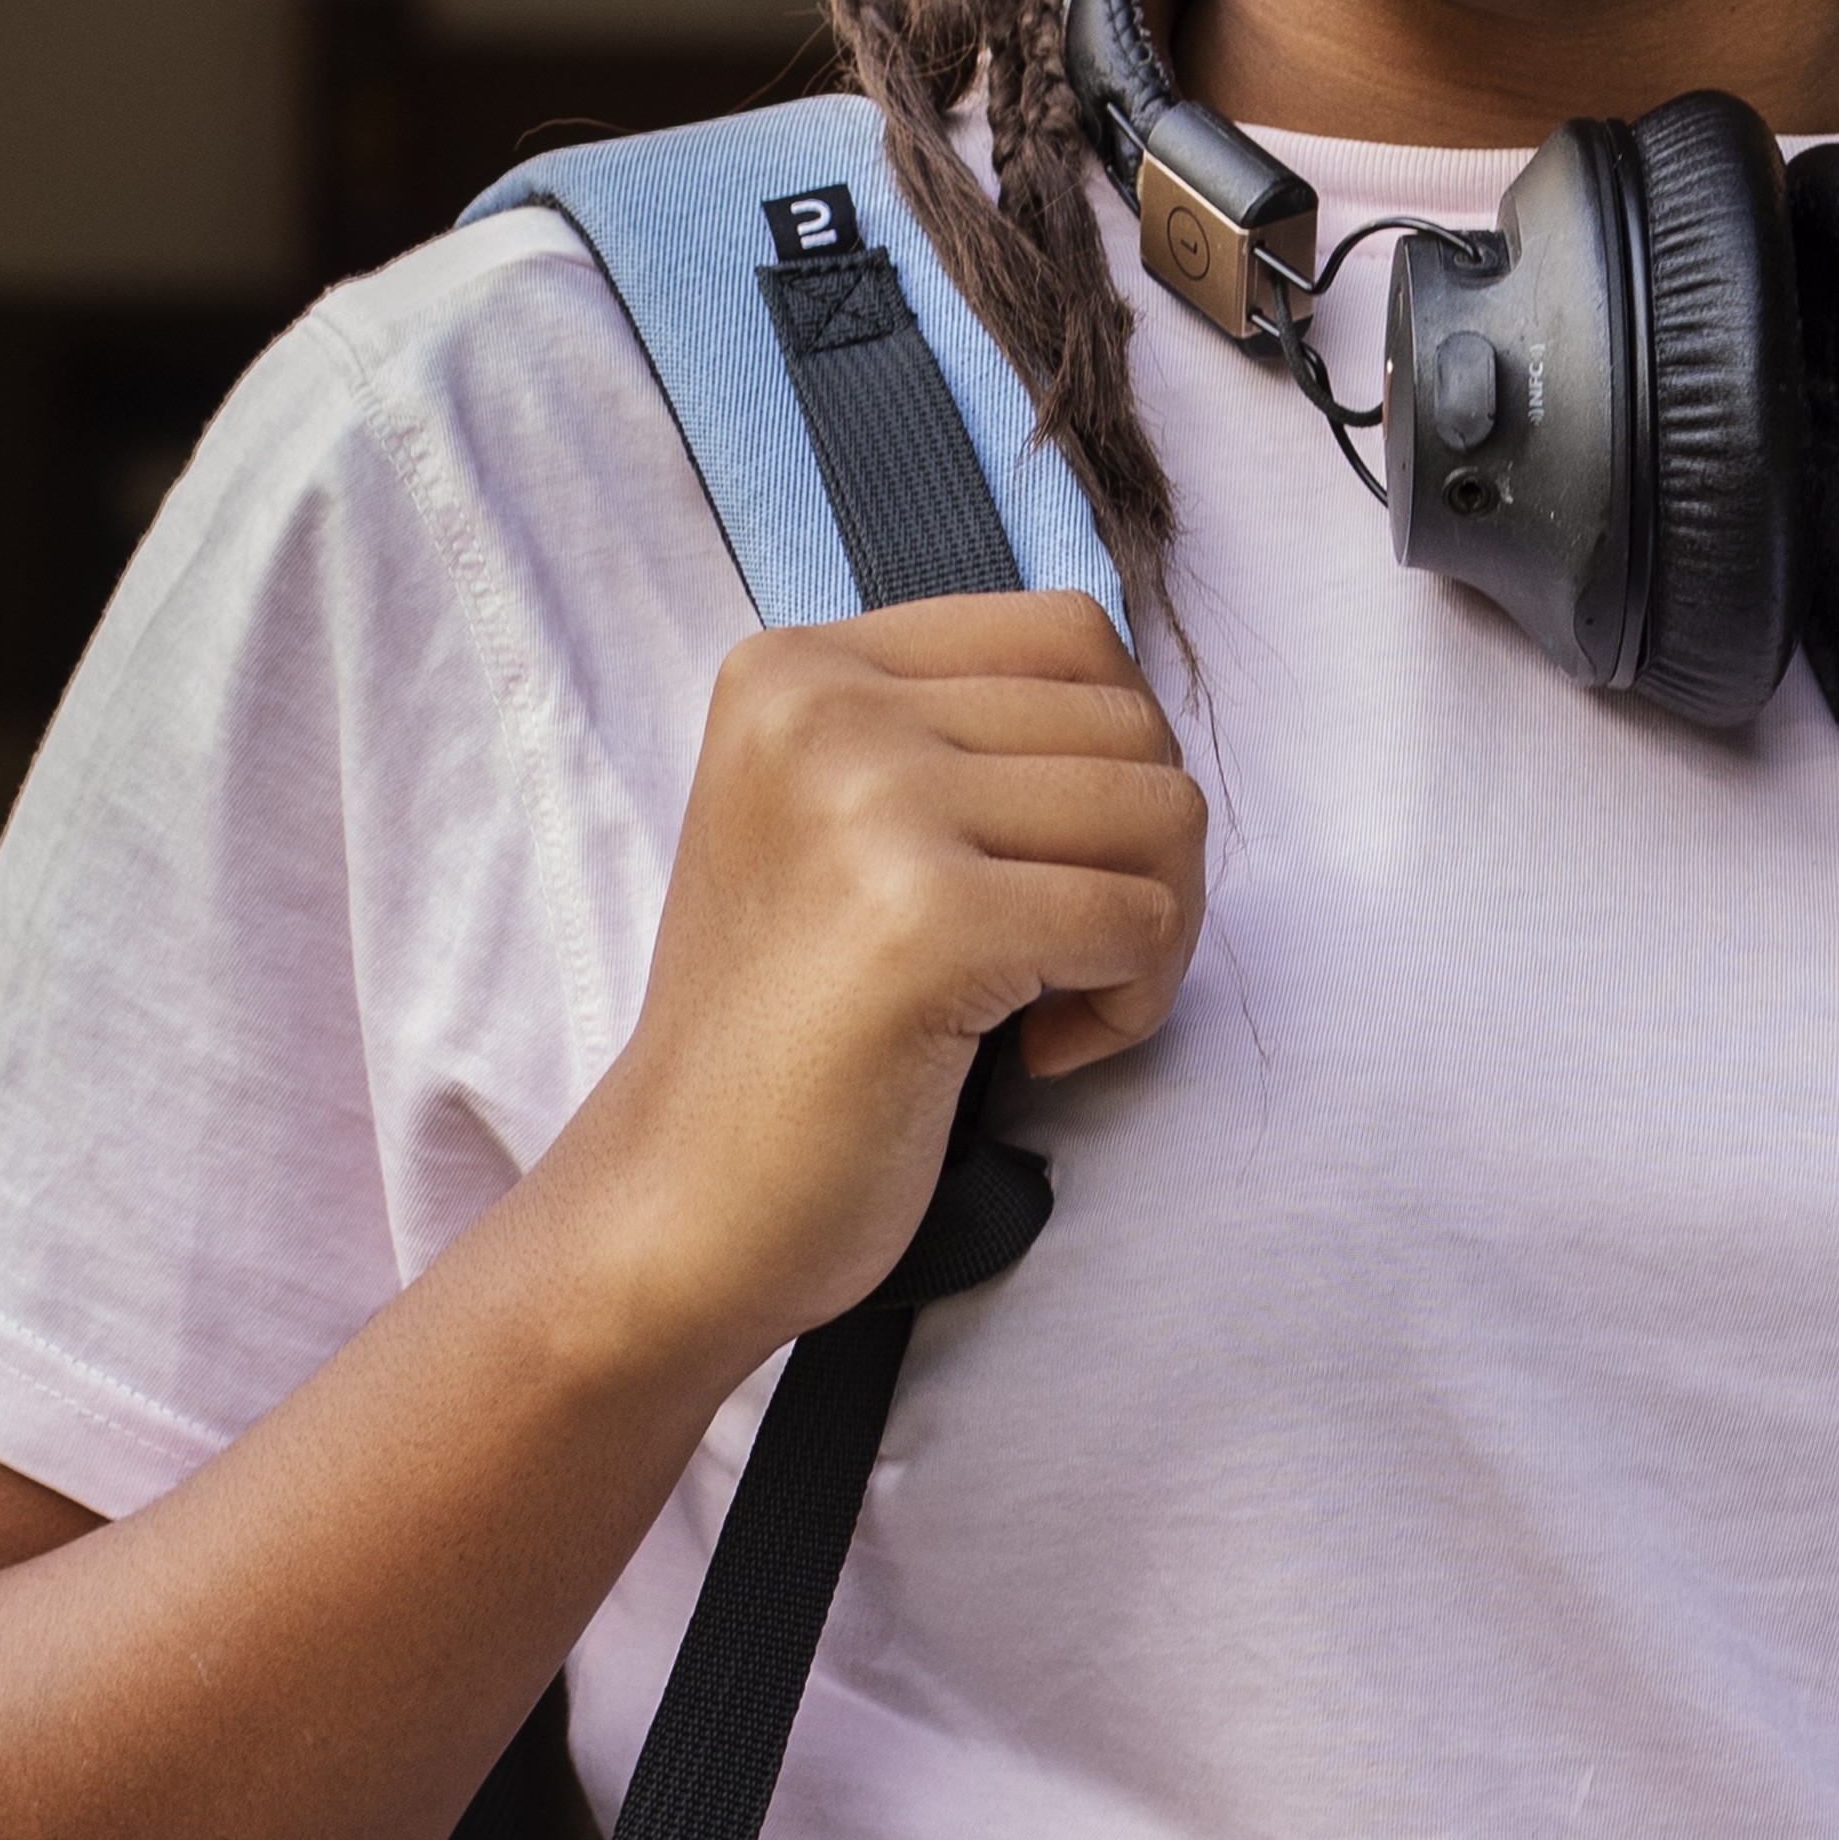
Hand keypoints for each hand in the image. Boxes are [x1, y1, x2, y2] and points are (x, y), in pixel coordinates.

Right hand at [554, 589, 1204, 1373]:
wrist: (677, 1206)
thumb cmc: (791, 1034)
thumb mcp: (840, 825)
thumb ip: (961, 740)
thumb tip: (1144, 708)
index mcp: (798, 669)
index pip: (1071, 633)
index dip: (1112, 760)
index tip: (1049, 867)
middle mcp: (824, 709)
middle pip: (1130, 723)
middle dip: (1147, 856)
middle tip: (1069, 961)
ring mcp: (869, 805)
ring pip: (1161, 813)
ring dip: (1153, 932)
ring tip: (1054, 1005)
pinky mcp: (924, 920)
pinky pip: (1140, 923)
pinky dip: (1131, 1005)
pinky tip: (1044, 1052)